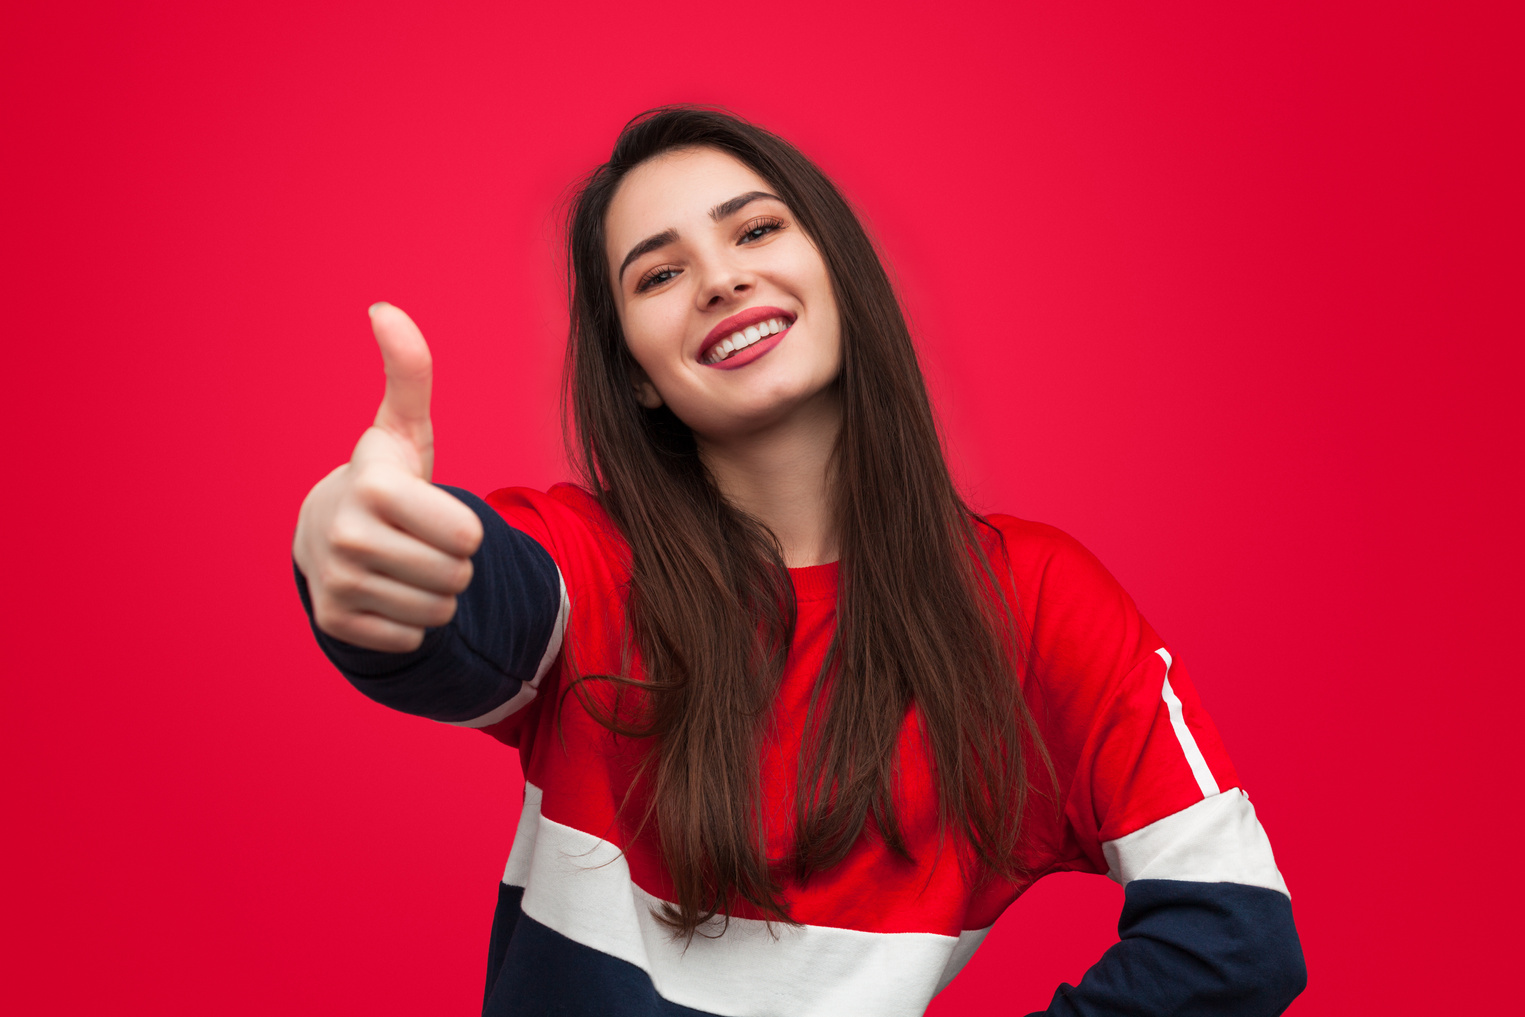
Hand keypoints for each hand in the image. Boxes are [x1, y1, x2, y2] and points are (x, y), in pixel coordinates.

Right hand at [293, 303, 483, 651]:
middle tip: (420, 539)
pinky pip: (415, 638)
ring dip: (435, 593)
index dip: (464, 525)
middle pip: (458, 575)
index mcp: (375, 487)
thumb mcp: (403, 428)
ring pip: (440, 611)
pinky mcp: (338, 624)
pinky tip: (387, 592)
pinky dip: (411, 622)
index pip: (468, 534)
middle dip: (453, 561)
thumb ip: (410, 372)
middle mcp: (349, 537)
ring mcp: (338, 583)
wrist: (328, 534)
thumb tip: (384, 309)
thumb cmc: (385, 478)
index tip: (432, 508)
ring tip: (406, 564)